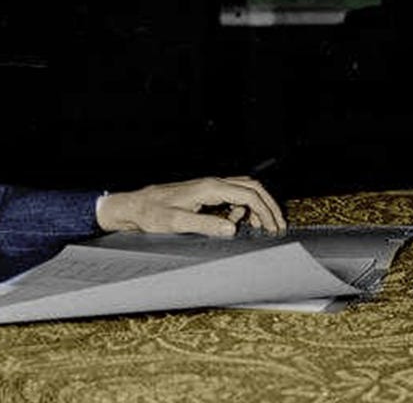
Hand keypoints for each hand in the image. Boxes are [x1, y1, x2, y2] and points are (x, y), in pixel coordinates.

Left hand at [96, 176, 286, 236]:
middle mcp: (212, 183)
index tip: (273, 228)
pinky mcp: (205, 193)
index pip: (249, 195)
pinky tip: (235, 222)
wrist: (134, 206)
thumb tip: (233, 228)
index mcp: (209, 188)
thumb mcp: (177, 223)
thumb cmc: (151, 214)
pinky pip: (233, 195)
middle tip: (278, 225)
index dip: (265, 211)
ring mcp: (209, 187)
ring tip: (259, 227)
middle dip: (268, 205)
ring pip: (244, 189)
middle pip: (252, 187)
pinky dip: (242, 207)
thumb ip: (205, 225)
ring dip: (256, 206)